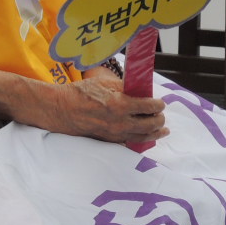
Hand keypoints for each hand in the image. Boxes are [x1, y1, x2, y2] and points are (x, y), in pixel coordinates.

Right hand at [49, 78, 168, 143]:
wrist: (62, 110)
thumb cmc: (81, 93)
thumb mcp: (104, 82)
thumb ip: (124, 87)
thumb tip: (139, 90)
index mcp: (121, 104)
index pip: (149, 107)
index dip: (158, 105)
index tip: (160, 103)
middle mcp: (120, 122)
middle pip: (150, 124)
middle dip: (160, 119)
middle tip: (161, 115)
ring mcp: (115, 134)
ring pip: (143, 137)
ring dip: (155, 133)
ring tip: (163, 131)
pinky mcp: (109, 140)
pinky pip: (130, 142)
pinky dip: (140, 139)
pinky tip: (145, 136)